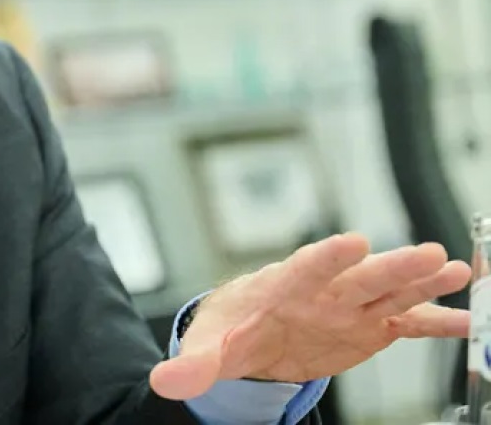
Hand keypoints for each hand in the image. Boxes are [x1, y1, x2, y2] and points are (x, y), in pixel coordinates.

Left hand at [149, 233, 470, 399]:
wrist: (249, 333)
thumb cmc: (229, 331)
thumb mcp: (210, 349)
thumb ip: (193, 365)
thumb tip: (163, 381)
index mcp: (282, 287)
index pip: (304, 267)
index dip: (327, 257)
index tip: (353, 242)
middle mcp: (322, 291)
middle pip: (360, 277)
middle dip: (393, 266)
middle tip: (431, 254)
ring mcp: (350, 307)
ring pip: (390, 291)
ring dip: (422, 283)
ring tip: (456, 271)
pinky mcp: (369, 327)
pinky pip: (408, 324)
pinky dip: (437, 321)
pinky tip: (467, 319)